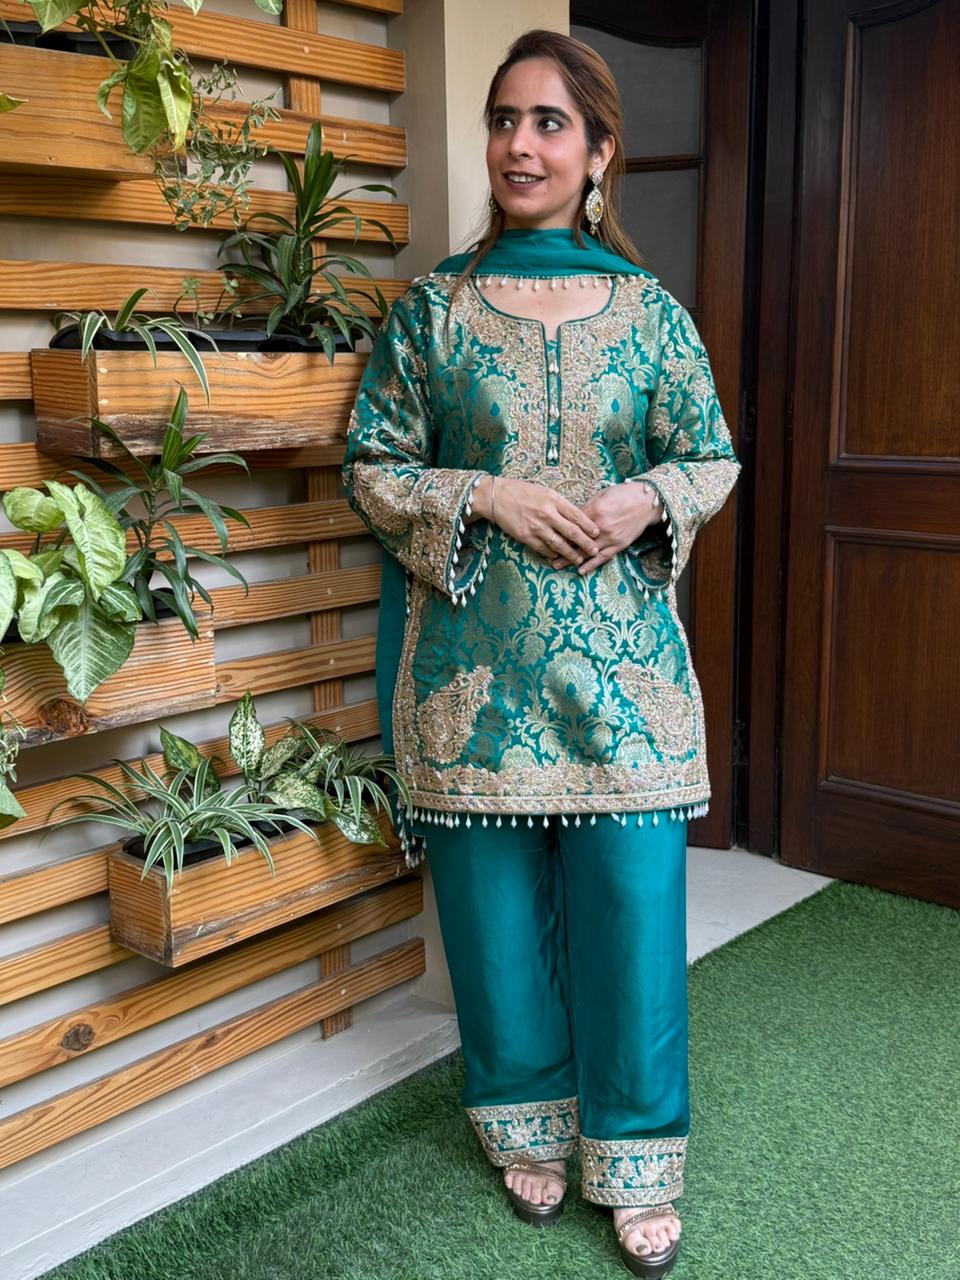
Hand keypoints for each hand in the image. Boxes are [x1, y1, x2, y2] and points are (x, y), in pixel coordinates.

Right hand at [473, 475, 600, 562]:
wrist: (496, 497)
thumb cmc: (521, 491)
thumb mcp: (544, 491)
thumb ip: (559, 503)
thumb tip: (574, 516)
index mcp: (553, 500)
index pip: (577, 515)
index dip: (589, 526)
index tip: (596, 533)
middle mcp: (547, 514)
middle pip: (572, 532)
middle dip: (585, 543)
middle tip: (594, 550)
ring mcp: (536, 527)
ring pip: (559, 544)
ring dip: (571, 554)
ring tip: (579, 559)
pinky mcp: (526, 537)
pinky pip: (543, 549)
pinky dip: (552, 554)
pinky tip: (558, 557)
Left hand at [551, 481, 659, 574]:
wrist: (648, 502)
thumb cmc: (624, 494)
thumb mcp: (602, 495)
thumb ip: (586, 507)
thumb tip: (571, 517)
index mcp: (595, 511)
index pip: (572, 523)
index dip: (559, 530)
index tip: (547, 533)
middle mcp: (601, 527)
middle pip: (576, 540)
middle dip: (560, 548)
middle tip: (546, 555)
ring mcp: (611, 537)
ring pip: (587, 551)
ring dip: (571, 559)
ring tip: (557, 565)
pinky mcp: (619, 545)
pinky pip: (603, 557)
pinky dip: (591, 565)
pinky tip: (580, 570)